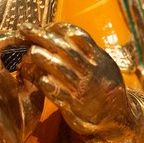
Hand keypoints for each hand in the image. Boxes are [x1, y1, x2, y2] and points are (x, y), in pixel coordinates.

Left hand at [19, 23, 134, 142]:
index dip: (61, 29)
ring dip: (43, 58)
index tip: (46, 25)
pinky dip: (47, 83)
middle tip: (25, 28)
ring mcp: (82, 88)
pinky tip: (36, 76)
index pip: (79, 36)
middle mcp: (90, 71)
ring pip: (60, 68)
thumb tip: (65, 33)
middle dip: (43, 36)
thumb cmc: (105, 86)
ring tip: (30, 51)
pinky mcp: (74, 105)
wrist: (118, 117)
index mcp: (97, 58)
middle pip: (65, 49)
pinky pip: (58, 92)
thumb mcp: (103, 64)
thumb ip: (87, 51)